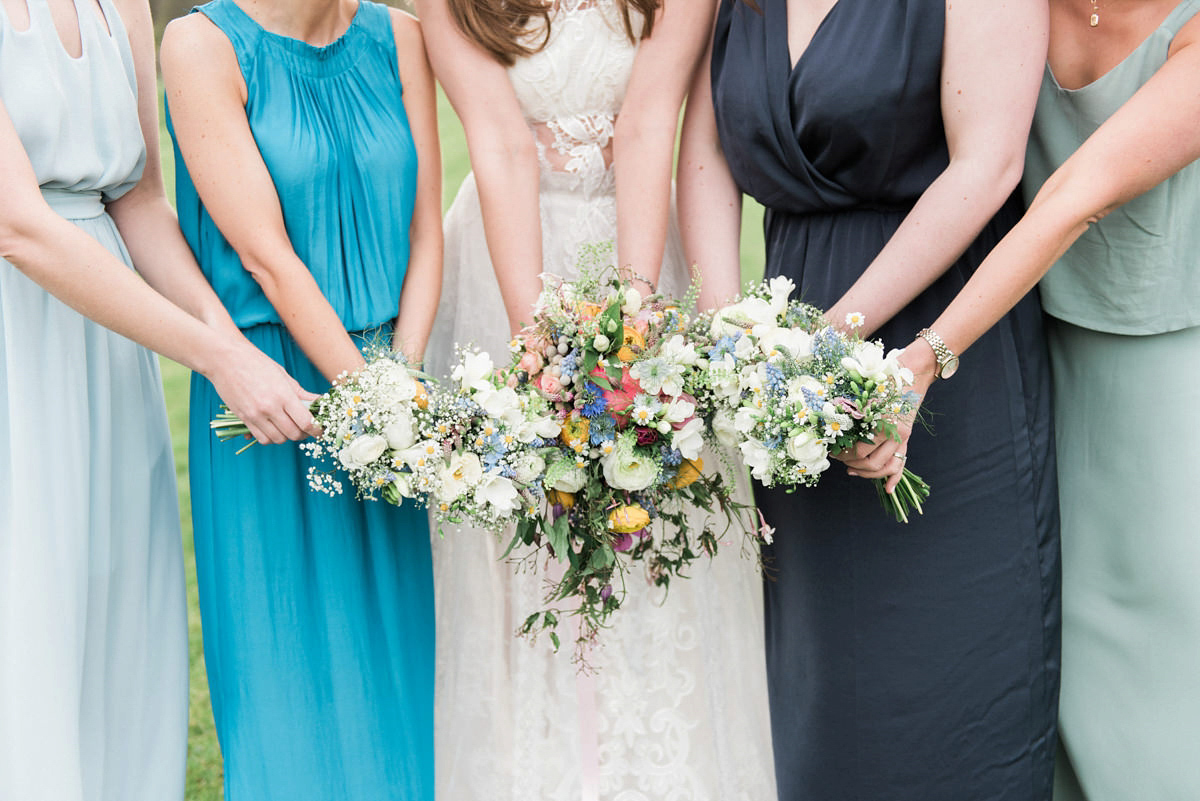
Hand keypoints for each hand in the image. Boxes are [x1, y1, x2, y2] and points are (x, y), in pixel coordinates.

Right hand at [206, 335, 319, 444]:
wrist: (225, 360)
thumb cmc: (256, 363)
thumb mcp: (283, 375)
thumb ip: (301, 393)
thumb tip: (319, 402)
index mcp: (283, 395)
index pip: (306, 422)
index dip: (317, 429)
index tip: (320, 428)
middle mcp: (270, 408)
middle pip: (294, 434)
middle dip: (304, 433)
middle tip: (306, 427)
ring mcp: (255, 415)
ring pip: (278, 439)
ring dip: (287, 436)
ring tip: (289, 426)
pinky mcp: (244, 419)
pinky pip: (262, 439)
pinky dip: (271, 437)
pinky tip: (274, 428)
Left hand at [836, 340, 936, 492]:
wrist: (914, 370)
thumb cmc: (885, 377)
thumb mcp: (864, 393)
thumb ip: (852, 411)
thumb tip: (831, 425)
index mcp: (881, 423)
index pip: (859, 451)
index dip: (843, 455)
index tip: (832, 451)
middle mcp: (895, 435)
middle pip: (871, 464)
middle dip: (852, 465)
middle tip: (839, 459)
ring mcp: (903, 438)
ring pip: (886, 468)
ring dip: (867, 474)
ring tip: (852, 470)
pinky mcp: (906, 439)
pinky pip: (902, 463)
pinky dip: (895, 478)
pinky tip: (888, 489)